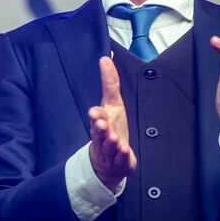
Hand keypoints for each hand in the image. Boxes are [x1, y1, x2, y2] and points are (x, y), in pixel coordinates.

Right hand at [87, 56, 135, 189]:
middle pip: (99, 133)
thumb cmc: (110, 128)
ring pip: (109, 147)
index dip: (96, 115)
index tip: (94, 112)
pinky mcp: (119, 161)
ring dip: (111, 142)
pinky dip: (122, 156)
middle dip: (100, 129)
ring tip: (115, 138)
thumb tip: (105, 59)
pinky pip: (120, 160)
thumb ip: (109, 83)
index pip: (97, 117)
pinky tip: (125, 152)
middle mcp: (103, 136)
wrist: (108, 161)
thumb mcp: (112, 104)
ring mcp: (110, 150)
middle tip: (102, 124)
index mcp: (101, 121)